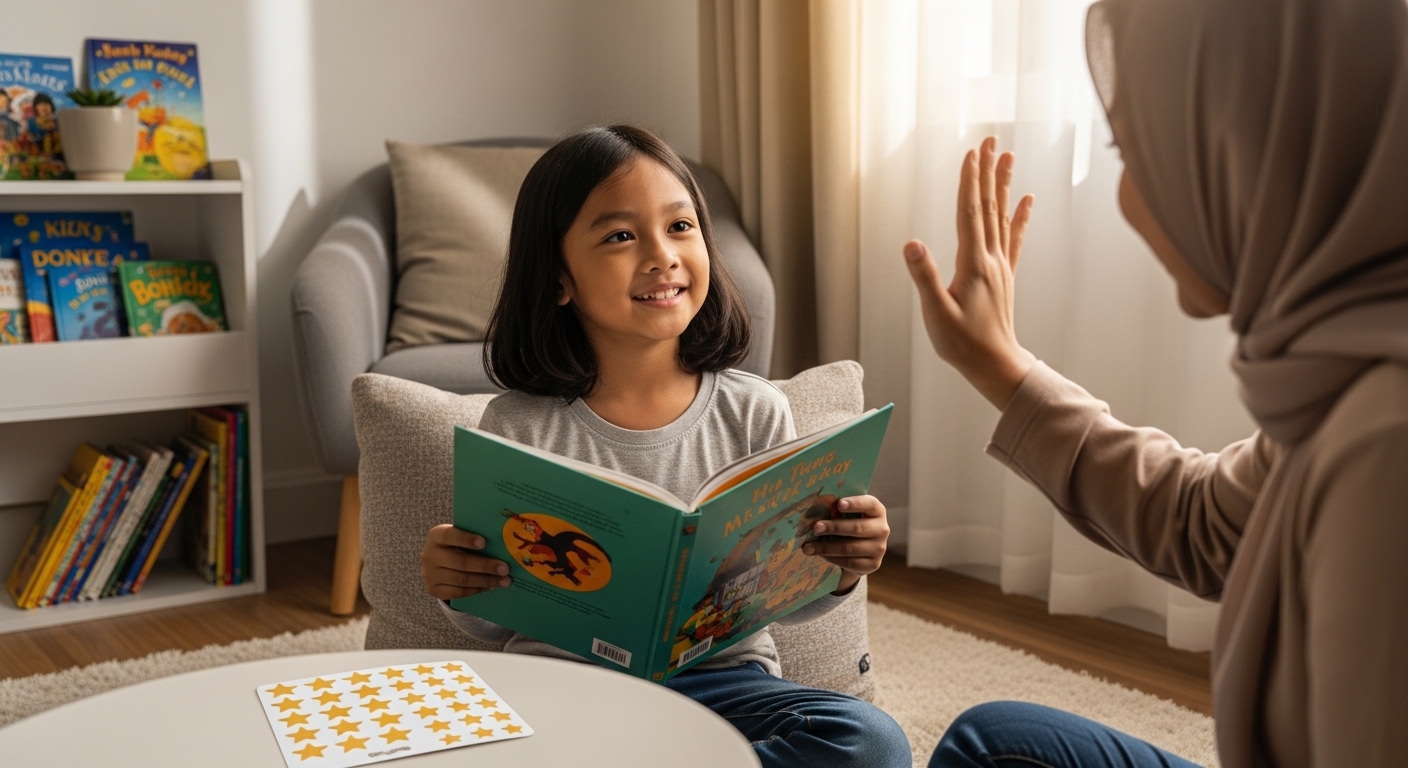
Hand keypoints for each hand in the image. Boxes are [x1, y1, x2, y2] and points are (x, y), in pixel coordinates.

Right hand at [421, 524, 511, 600]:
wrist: (435, 561)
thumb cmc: (454, 544)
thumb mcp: (458, 535)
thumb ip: (472, 536)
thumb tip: (501, 545)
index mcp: (436, 536)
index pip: (450, 536)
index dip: (466, 539)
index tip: (484, 543)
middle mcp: (429, 555)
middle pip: (460, 562)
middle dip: (485, 566)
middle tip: (505, 569)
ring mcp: (429, 574)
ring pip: (461, 579)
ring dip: (485, 581)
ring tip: (503, 581)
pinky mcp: (433, 589)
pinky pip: (458, 592)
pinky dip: (476, 590)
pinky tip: (490, 587)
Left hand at [801, 495, 888, 593]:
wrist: (862, 549)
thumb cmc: (851, 523)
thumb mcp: (849, 514)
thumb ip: (839, 509)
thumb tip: (815, 508)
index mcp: (877, 511)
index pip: (869, 504)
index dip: (855, 504)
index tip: (839, 504)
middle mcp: (882, 529)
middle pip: (857, 528)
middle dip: (834, 528)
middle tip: (816, 528)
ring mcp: (879, 548)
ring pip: (850, 548)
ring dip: (827, 547)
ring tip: (808, 547)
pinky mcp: (873, 564)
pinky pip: (849, 563)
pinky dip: (832, 559)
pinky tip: (820, 555)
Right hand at [904, 136, 1036, 409]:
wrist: (995, 366)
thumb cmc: (963, 344)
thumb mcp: (936, 314)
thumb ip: (925, 277)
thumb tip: (911, 243)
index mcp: (973, 264)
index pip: (969, 213)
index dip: (969, 182)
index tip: (971, 153)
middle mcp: (991, 259)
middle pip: (988, 206)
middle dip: (987, 172)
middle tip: (991, 140)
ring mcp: (1000, 266)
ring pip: (1002, 216)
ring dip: (1003, 185)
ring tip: (1007, 157)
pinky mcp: (1004, 276)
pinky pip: (1014, 238)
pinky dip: (1020, 216)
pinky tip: (1027, 200)